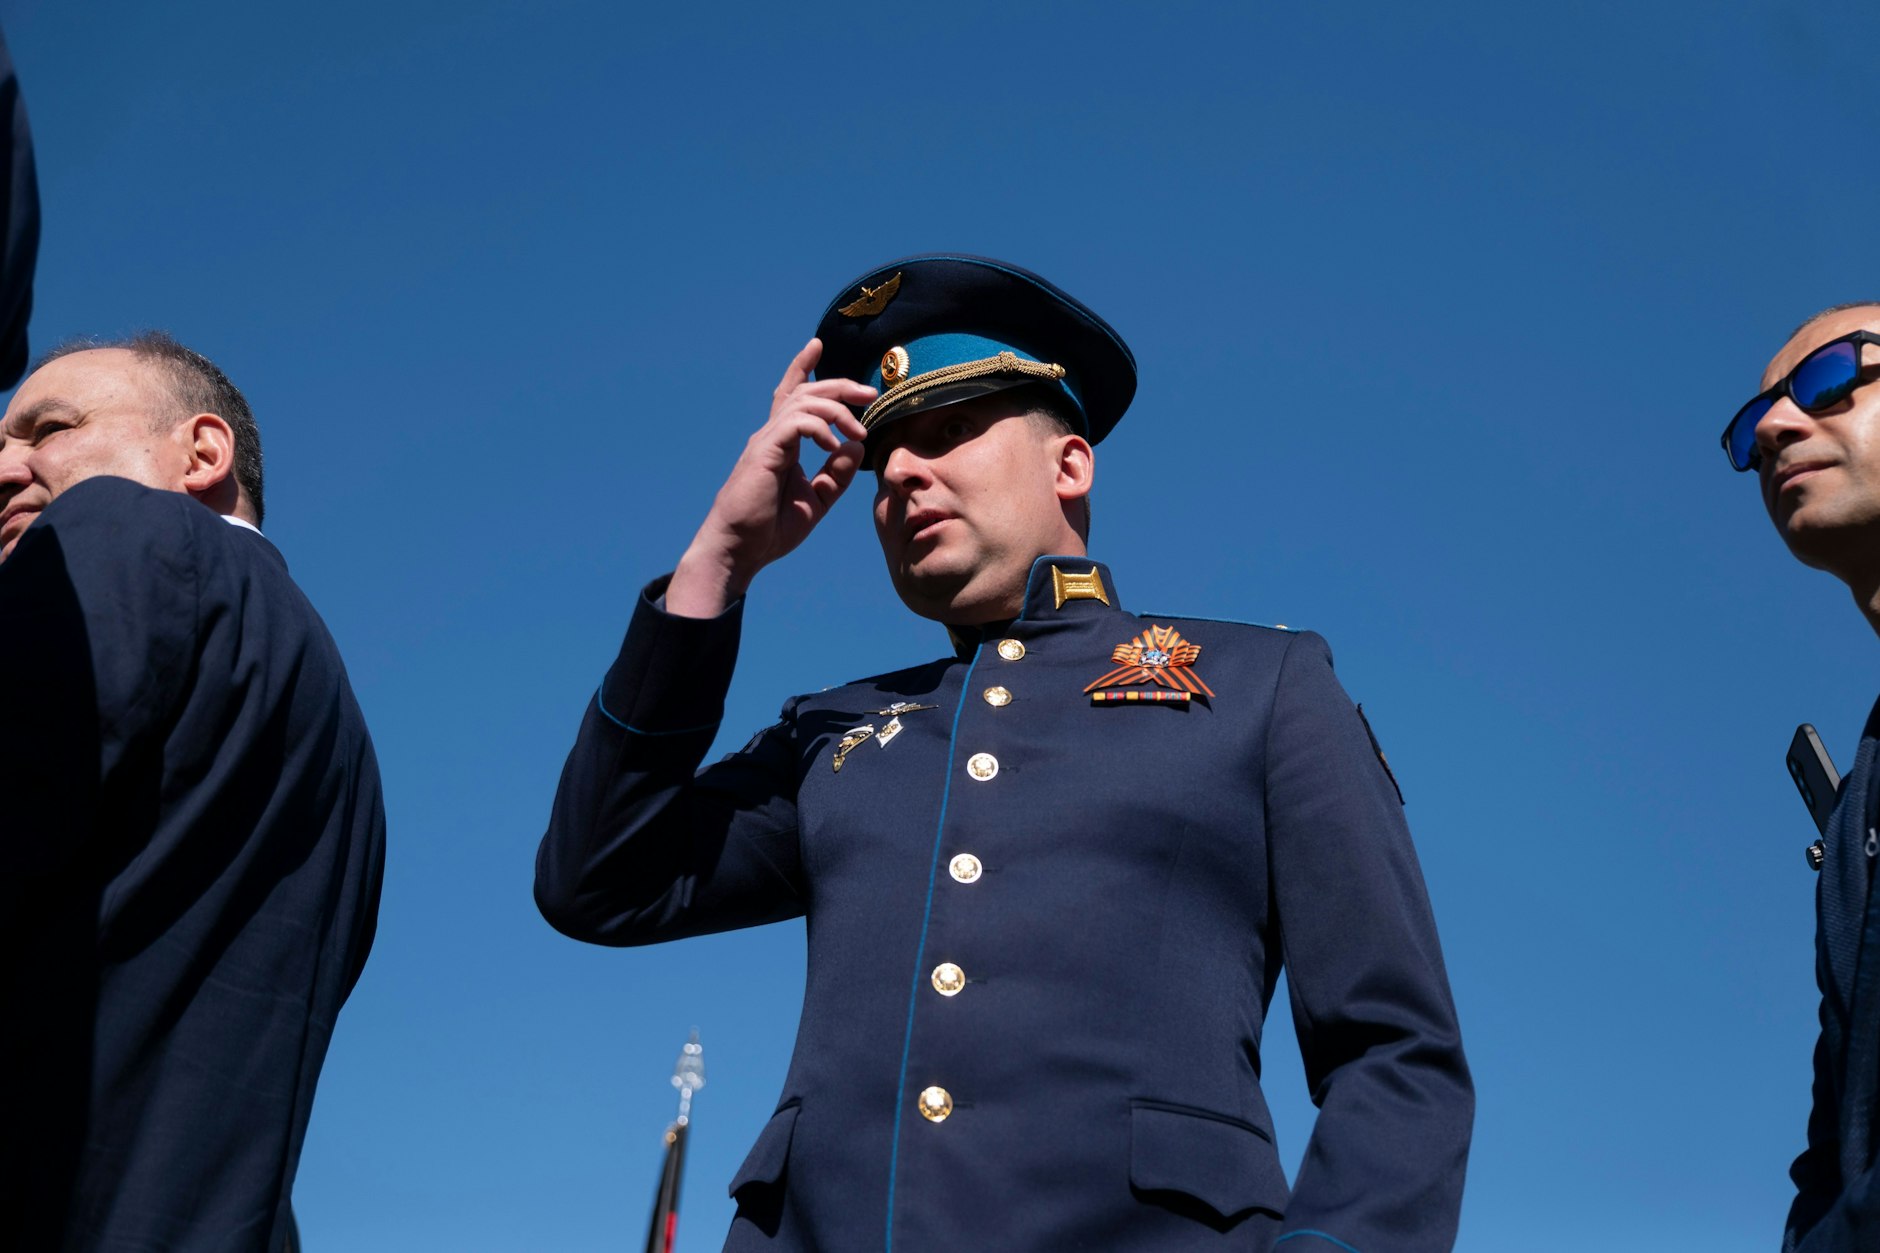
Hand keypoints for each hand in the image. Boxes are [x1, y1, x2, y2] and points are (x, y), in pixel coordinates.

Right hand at [666, 339, 873, 616]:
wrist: (739, 550)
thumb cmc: (769, 530)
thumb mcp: (816, 500)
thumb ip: (836, 474)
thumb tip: (857, 446)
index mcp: (781, 444)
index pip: (792, 397)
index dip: (803, 369)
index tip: (817, 345)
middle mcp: (772, 436)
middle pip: (805, 392)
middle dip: (838, 386)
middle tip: (868, 393)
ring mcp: (766, 441)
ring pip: (804, 402)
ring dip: (837, 410)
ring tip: (858, 431)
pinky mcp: (765, 452)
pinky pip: (797, 423)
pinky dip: (820, 428)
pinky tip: (833, 445)